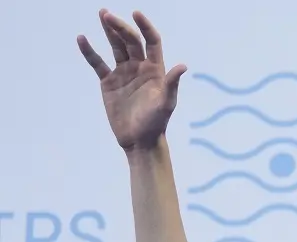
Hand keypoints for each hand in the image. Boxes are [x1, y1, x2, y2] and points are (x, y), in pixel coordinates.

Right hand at [77, 10, 184, 151]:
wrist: (139, 140)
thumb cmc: (156, 123)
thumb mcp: (166, 103)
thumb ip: (172, 84)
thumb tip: (182, 66)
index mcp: (155, 70)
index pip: (152, 42)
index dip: (145, 27)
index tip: (136, 13)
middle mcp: (140, 68)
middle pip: (130, 41)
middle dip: (120, 27)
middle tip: (107, 14)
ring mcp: (123, 73)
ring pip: (115, 47)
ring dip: (108, 31)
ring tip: (102, 14)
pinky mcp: (109, 82)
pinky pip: (98, 63)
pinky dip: (90, 52)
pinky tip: (82, 39)